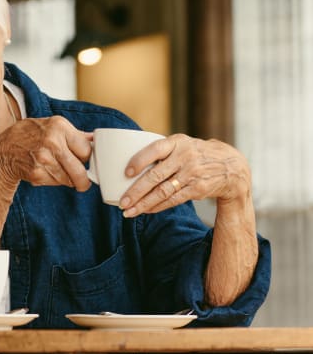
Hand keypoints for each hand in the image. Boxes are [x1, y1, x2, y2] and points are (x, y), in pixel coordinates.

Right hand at [0, 116, 92, 190]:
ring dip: (65, 179)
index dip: (86, 158)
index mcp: (59, 126)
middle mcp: (52, 142)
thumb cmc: (28, 135)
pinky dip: (52, 181)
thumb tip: (94, 139)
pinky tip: (43, 171)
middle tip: (83, 183)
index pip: (87, 150)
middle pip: (79, 170)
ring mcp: (43, 159)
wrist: (3, 150)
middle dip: (83, 180)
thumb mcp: (50, 125)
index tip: (84, 162)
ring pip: (68, 179)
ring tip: (54, 170)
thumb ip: (73, 134)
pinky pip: (54, 183)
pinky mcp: (36, 173)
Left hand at [118, 134, 251, 216]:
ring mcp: (192, 174)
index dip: (139, 160)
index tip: (126, 173)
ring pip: (162, 192)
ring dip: (143, 204)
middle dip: (136, 191)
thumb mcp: (182, 144)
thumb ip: (161, 152)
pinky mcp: (198, 189)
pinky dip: (157, 207)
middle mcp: (185, 157)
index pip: (155, 149)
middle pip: (155, 176)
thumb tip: (127, 167)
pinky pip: (173, 200)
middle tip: (122, 202)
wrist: (231, 166)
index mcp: (177, 142)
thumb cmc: (195, 154)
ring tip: (128, 211)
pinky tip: (145, 210)